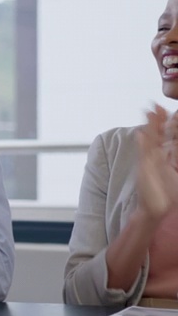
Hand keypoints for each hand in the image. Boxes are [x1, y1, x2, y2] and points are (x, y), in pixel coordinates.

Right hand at [135, 104, 177, 219]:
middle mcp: (154, 158)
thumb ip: (172, 160)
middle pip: (155, 135)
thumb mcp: (174, 174)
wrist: (154, 210)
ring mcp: (148, 162)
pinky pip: (143, 154)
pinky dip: (142, 143)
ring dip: (149, 126)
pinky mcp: (144, 169)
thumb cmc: (165, 195)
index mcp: (162, 158)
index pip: (163, 137)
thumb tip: (171, 146)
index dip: (164, 124)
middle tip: (156, 105)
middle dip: (156, 120)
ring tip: (148, 112)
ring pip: (149, 140)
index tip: (168, 111)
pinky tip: (141, 134)